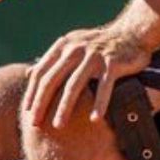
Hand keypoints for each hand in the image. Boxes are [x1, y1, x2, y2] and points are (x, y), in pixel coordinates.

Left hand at [26, 23, 151, 129]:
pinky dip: (99, 104)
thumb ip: (52, 60)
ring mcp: (94, 55)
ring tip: (58, 126)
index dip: (32, 93)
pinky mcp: (112, 62)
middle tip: (35, 123)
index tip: (28, 112)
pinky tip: (94, 120)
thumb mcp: (72, 47)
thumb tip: (28, 74)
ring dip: (64, 107)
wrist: (131, 33)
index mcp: (63, 45)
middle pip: (52, 80)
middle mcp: (75, 48)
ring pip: (74, 85)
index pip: (41, 72)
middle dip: (42, 103)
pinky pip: (104, 87)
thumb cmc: (98, 45)